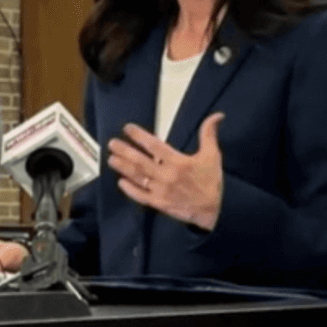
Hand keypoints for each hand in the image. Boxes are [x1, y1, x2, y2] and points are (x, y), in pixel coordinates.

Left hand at [107, 112, 224, 230]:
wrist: (215, 210)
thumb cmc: (211, 182)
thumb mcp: (212, 155)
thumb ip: (209, 134)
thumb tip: (216, 116)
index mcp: (178, 162)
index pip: (154, 145)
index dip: (139, 136)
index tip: (128, 129)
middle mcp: (167, 176)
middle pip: (140, 161)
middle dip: (124, 151)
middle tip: (112, 143)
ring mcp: (161, 191)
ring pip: (138, 177)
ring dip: (123, 167)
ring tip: (110, 159)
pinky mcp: (159, 203)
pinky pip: (140, 196)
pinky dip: (130, 189)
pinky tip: (120, 182)